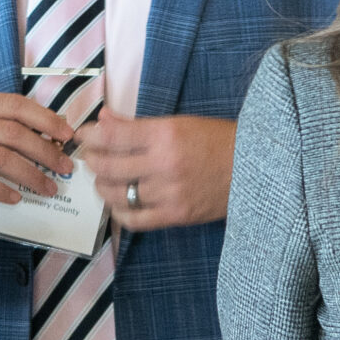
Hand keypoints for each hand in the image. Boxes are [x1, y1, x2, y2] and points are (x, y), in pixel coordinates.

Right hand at [0, 93, 78, 222]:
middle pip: (13, 132)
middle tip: (65, 166)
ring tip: (49, 187)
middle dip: (45, 150)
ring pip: (3, 158)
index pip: (15, 104)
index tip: (66, 135)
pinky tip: (17, 198)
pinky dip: (4, 191)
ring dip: (32, 174)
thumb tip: (51, 132)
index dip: (45, 118)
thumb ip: (1, 125)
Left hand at [77, 110, 235, 230]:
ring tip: (104, 178)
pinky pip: (134, 220)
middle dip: (91, 160)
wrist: (255, 168)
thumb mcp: (179, 123)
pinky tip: (118, 203)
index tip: (83, 135)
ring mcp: (169, 193)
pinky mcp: (176, 216)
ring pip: (116, 193)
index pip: (112, 136)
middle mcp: (164, 164)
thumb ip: (137, 124)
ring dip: (102, 185)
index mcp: (166, 134)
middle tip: (90, 156)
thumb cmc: (218, 141)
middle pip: (108, 165)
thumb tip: (103, 118)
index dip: (89, 135)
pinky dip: (119, 212)